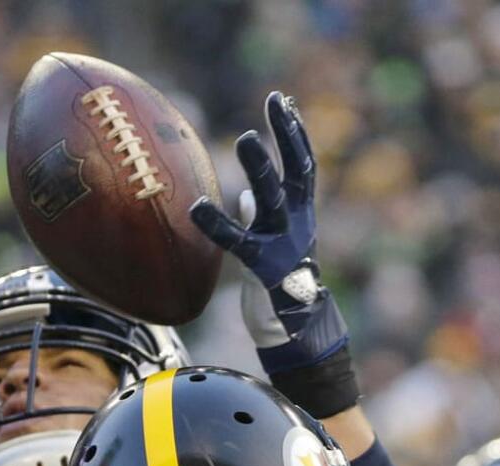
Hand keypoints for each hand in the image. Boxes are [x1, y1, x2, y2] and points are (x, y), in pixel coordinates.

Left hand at [189, 92, 347, 376]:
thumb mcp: (273, 243)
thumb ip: (261, 216)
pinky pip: (237, 241)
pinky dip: (217, 223)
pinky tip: (196, 208)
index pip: (303, 165)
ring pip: (274, 197)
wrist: (294, 329)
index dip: (295, 133)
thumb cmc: (280, 285)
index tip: (284, 102)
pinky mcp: (263, 267)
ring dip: (261, 167)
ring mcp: (283, 244)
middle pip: (297, 171)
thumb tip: (244, 196)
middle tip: (274, 103)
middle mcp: (298, 224)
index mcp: (302, 216)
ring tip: (245, 138)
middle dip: (288, 135)